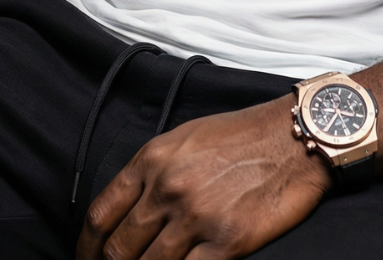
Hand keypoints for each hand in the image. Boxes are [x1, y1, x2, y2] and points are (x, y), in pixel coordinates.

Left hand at [75, 94, 332, 259]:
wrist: (294, 136)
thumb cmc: (244, 135)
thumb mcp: (188, 138)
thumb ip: (155, 170)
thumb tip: (131, 208)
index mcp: (153, 159)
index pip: (101, 214)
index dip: (88, 247)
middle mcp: (168, 188)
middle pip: (119, 249)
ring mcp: (196, 216)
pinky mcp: (227, 242)